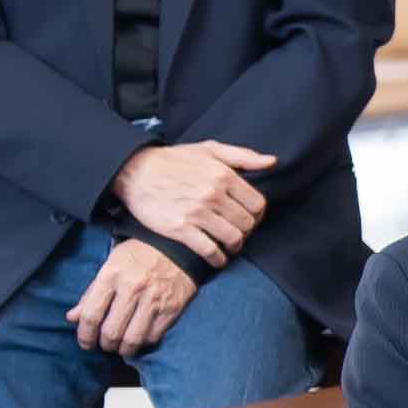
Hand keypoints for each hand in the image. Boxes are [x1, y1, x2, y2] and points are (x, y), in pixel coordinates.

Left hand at [65, 238, 195, 354]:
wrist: (179, 245)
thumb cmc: (139, 253)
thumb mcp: (111, 264)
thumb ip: (92, 292)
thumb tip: (72, 317)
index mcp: (112, 276)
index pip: (91, 315)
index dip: (85, 335)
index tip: (85, 342)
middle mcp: (132, 289)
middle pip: (112, 332)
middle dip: (105, 344)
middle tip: (105, 344)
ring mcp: (154, 300)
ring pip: (133, 339)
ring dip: (124, 349)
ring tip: (121, 346)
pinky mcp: (172, 308)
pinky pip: (153, 336)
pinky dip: (144, 342)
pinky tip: (140, 337)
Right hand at [112, 139, 274, 262]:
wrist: (134, 170)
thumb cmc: (174, 160)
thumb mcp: (209, 149)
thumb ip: (243, 156)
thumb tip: (272, 162)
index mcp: (224, 175)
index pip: (257, 204)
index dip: (257, 214)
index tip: (249, 218)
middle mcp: (213, 194)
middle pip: (247, 224)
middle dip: (246, 231)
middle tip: (238, 232)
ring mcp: (197, 212)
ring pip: (232, 238)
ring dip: (235, 246)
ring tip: (230, 246)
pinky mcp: (180, 228)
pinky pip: (209, 250)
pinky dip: (218, 259)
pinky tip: (218, 259)